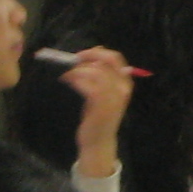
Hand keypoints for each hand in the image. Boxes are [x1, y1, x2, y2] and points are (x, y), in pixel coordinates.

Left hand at [59, 48, 137, 179]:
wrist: (99, 142)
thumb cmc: (98, 116)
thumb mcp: (104, 94)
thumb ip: (102, 74)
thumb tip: (96, 50)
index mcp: (125, 84)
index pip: (116, 58)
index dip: (98, 52)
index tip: (83, 54)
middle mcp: (122, 88)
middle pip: (106, 61)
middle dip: (88, 56)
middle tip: (73, 60)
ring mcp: (113, 96)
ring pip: (95, 71)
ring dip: (78, 69)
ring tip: (68, 75)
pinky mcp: (100, 104)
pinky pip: (86, 84)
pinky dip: (74, 79)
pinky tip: (67, 81)